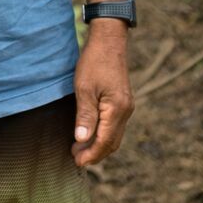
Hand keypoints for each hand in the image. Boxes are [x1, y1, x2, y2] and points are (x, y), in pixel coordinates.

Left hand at [72, 23, 132, 167]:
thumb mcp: (84, 87)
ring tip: (81, 149)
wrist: (109, 40)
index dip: (91, 154)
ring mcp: (126, 107)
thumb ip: (84, 115)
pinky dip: (104, 134)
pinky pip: (115, 126)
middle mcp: (126, 111)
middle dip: (95, 153)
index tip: (77, 162)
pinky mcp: (123, 102)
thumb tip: (82, 140)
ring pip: (115, 136)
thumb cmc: (94, 61)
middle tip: (76, 158)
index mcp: (117, 109)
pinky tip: (91, 133)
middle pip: (112, 143)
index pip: (105, 142)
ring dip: (99, 145)